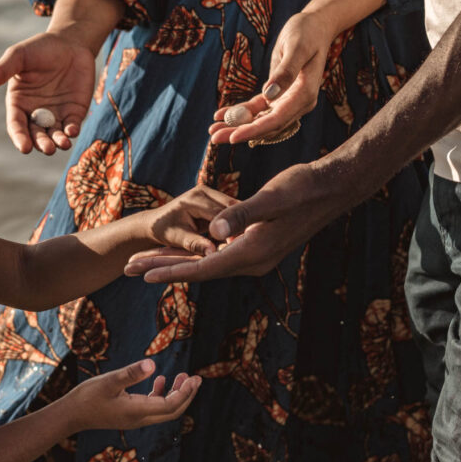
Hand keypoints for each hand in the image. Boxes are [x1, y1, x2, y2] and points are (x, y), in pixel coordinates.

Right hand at [0, 31, 95, 154]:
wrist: (69, 42)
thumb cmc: (39, 48)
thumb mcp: (18, 57)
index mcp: (18, 104)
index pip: (17, 125)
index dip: (20, 137)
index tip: (24, 147)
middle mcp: (36, 113)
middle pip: (36, 135)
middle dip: (41, 143)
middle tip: (47, 148)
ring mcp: (56, 115)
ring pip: (55, 135)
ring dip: (58, 142)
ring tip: (62, 144)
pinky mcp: (74, 112)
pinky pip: (72, 126)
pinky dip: (72, 131)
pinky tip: (72, 131)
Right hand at [66, 359, 200, 430]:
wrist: (71, 415)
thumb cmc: (87, 397)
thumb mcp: (109, 381)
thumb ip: (131, 373)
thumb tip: (152, 364)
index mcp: (137, 411)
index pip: (170, 406)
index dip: (185, 393)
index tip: (194, 378)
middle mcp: (140, 419)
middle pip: (172, 411)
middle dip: (187, 395)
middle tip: (197, 378)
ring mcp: (135, 419)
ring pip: (164, 410)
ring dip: (176, 395)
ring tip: (184, 376)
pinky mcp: (130, 415)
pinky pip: (153, 408)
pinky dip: (161, 395)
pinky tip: (160, 380)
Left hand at [125, 161, 352, 281]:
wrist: (332, 188)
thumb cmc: (303, 188)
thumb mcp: (271, 198)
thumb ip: (241, 215)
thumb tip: (213, 231)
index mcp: (252, 252)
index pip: (202, 267)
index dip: (170, 270)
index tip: (141, 274)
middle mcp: (251, 260)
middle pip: (198, 269)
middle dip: (162, 268)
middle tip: (128, 269)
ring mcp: (255, 255)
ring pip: (206, 263)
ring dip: (175, 262)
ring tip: (143, 264)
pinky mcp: (256, 246)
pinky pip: (217, 255)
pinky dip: (195, 254)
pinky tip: (180, 252)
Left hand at [209, 11, 336, 144]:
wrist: (315, 26)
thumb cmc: (307, 33)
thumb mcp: (297, 47)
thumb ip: (285, 72)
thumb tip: (269, 95)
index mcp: (305, 95)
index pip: (277, 120)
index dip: (254, 130)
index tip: (233, 137)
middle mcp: (298, 104)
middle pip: (266, 125)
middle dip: (240, 132)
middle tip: (214, 138)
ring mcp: (288, 101)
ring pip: (260, 120)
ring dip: (236, 126)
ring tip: (212, 131)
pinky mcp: (278, 95)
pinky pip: (257, 108)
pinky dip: (240, 112)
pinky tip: (220, 115)